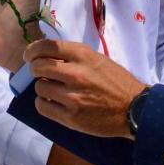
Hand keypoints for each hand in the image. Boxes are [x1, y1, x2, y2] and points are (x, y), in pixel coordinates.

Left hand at [25, 40, 146, 138]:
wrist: (135, 108)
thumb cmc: (116, 81)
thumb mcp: (96, 59)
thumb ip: (72, 56)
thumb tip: (45, 55)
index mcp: (82, 55)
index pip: (46, 47)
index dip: (32, 51)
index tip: (29, 56)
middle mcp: (75, 74)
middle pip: (38, 67)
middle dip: (36, 70)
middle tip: (42, 74)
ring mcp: (72, 97)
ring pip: (39, 87)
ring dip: (43, 88)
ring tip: (54, 90)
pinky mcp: (71, 117)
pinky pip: (42, 106)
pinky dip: (44, 103)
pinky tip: (53, 102)